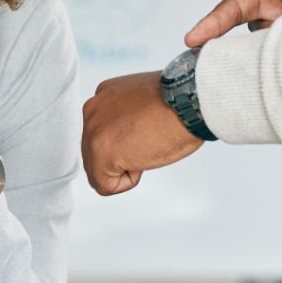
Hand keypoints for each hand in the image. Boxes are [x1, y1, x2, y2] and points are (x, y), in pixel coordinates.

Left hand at [81, 71, 202, 195]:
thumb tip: (127, 138)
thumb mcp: (144, 102)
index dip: (126, 142)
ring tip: (147, 150)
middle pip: (94, 151)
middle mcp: (92, 112)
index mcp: (102, 98)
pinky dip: (125, 183)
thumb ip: (126, 116)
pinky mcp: (100, 154)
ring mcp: (93, 133)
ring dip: (123, 169)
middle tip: (149, 143)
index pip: (100, 133)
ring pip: (96, 169)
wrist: (189, 102)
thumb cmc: (180, 102)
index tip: (147, 133)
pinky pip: (104, 185)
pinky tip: (141, 164)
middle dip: (121, 156)